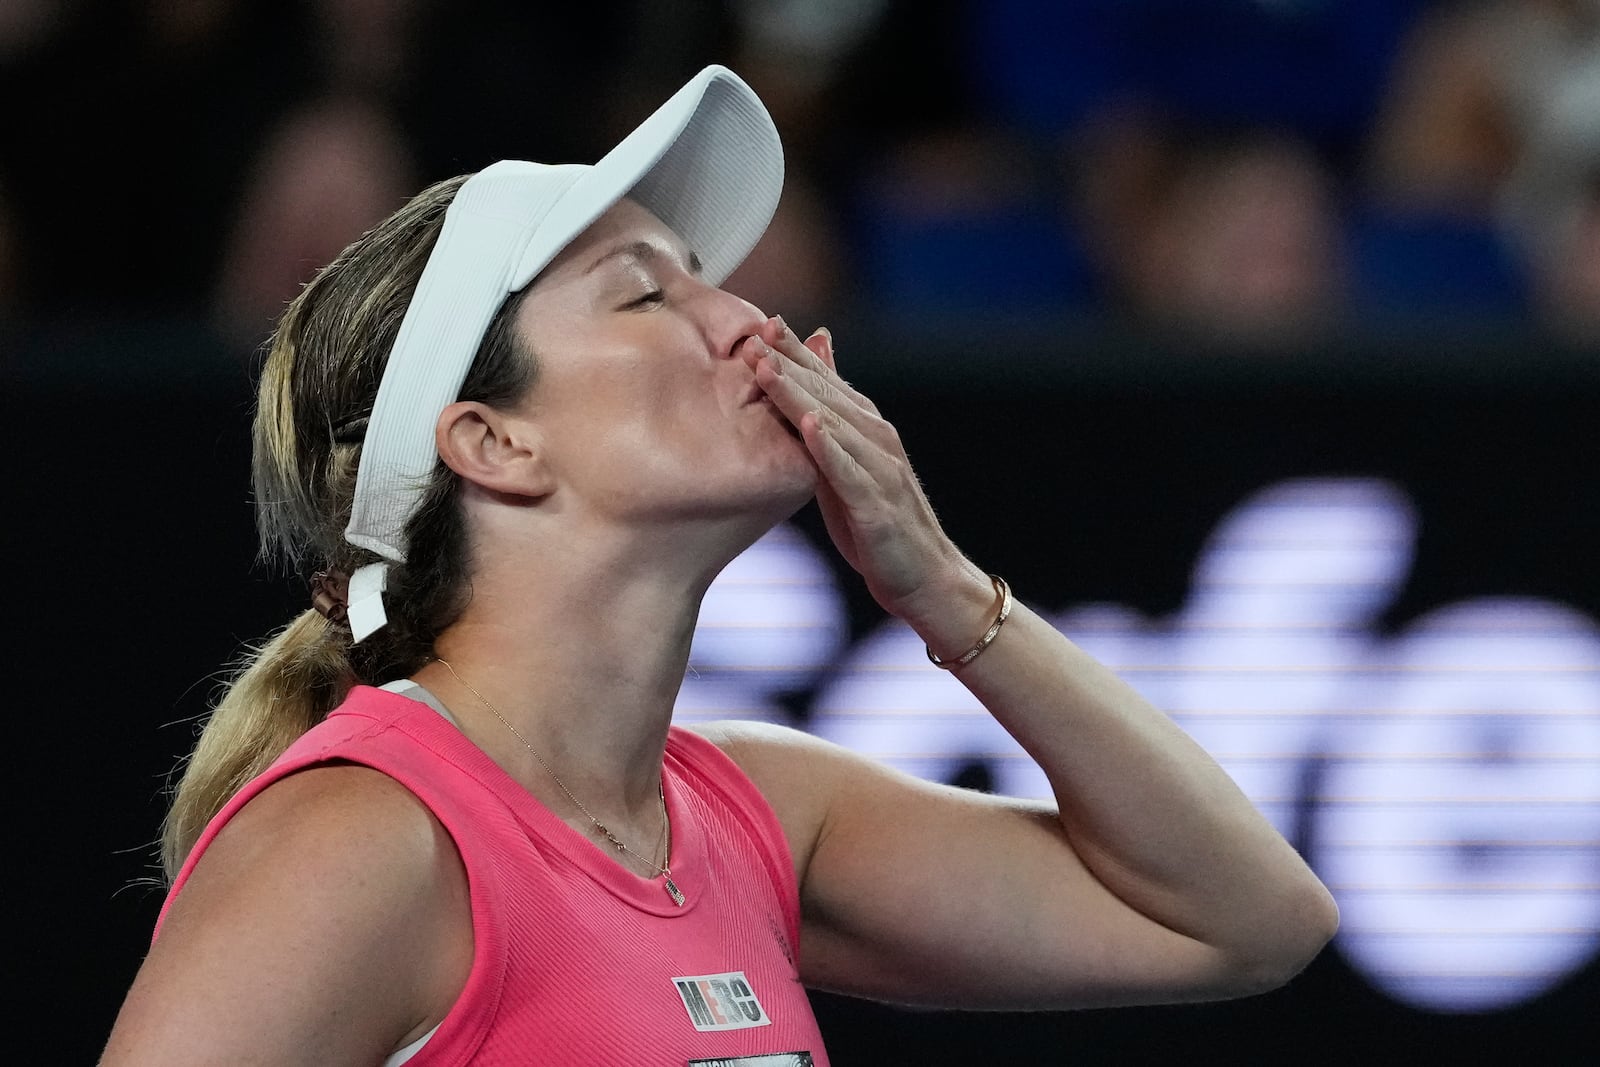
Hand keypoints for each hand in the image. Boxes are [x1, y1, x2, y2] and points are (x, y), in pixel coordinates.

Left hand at [741, 317, 985, 626]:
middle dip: (791, 362)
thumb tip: (804, 401)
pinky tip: (808, 424)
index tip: (762, 323)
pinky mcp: (877, 506)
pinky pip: (849, 472)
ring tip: (768, 368)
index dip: (797, 354)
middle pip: (828, 394)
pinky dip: (829, 447)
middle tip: (757, 331)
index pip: (828, 383)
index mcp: (868, 432)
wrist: (927, 579)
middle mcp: (878, 441)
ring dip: (800, 393)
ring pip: (834, 423)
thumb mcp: (847, 474)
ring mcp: (880, 471)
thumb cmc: (878, 528)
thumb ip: (828, 434)